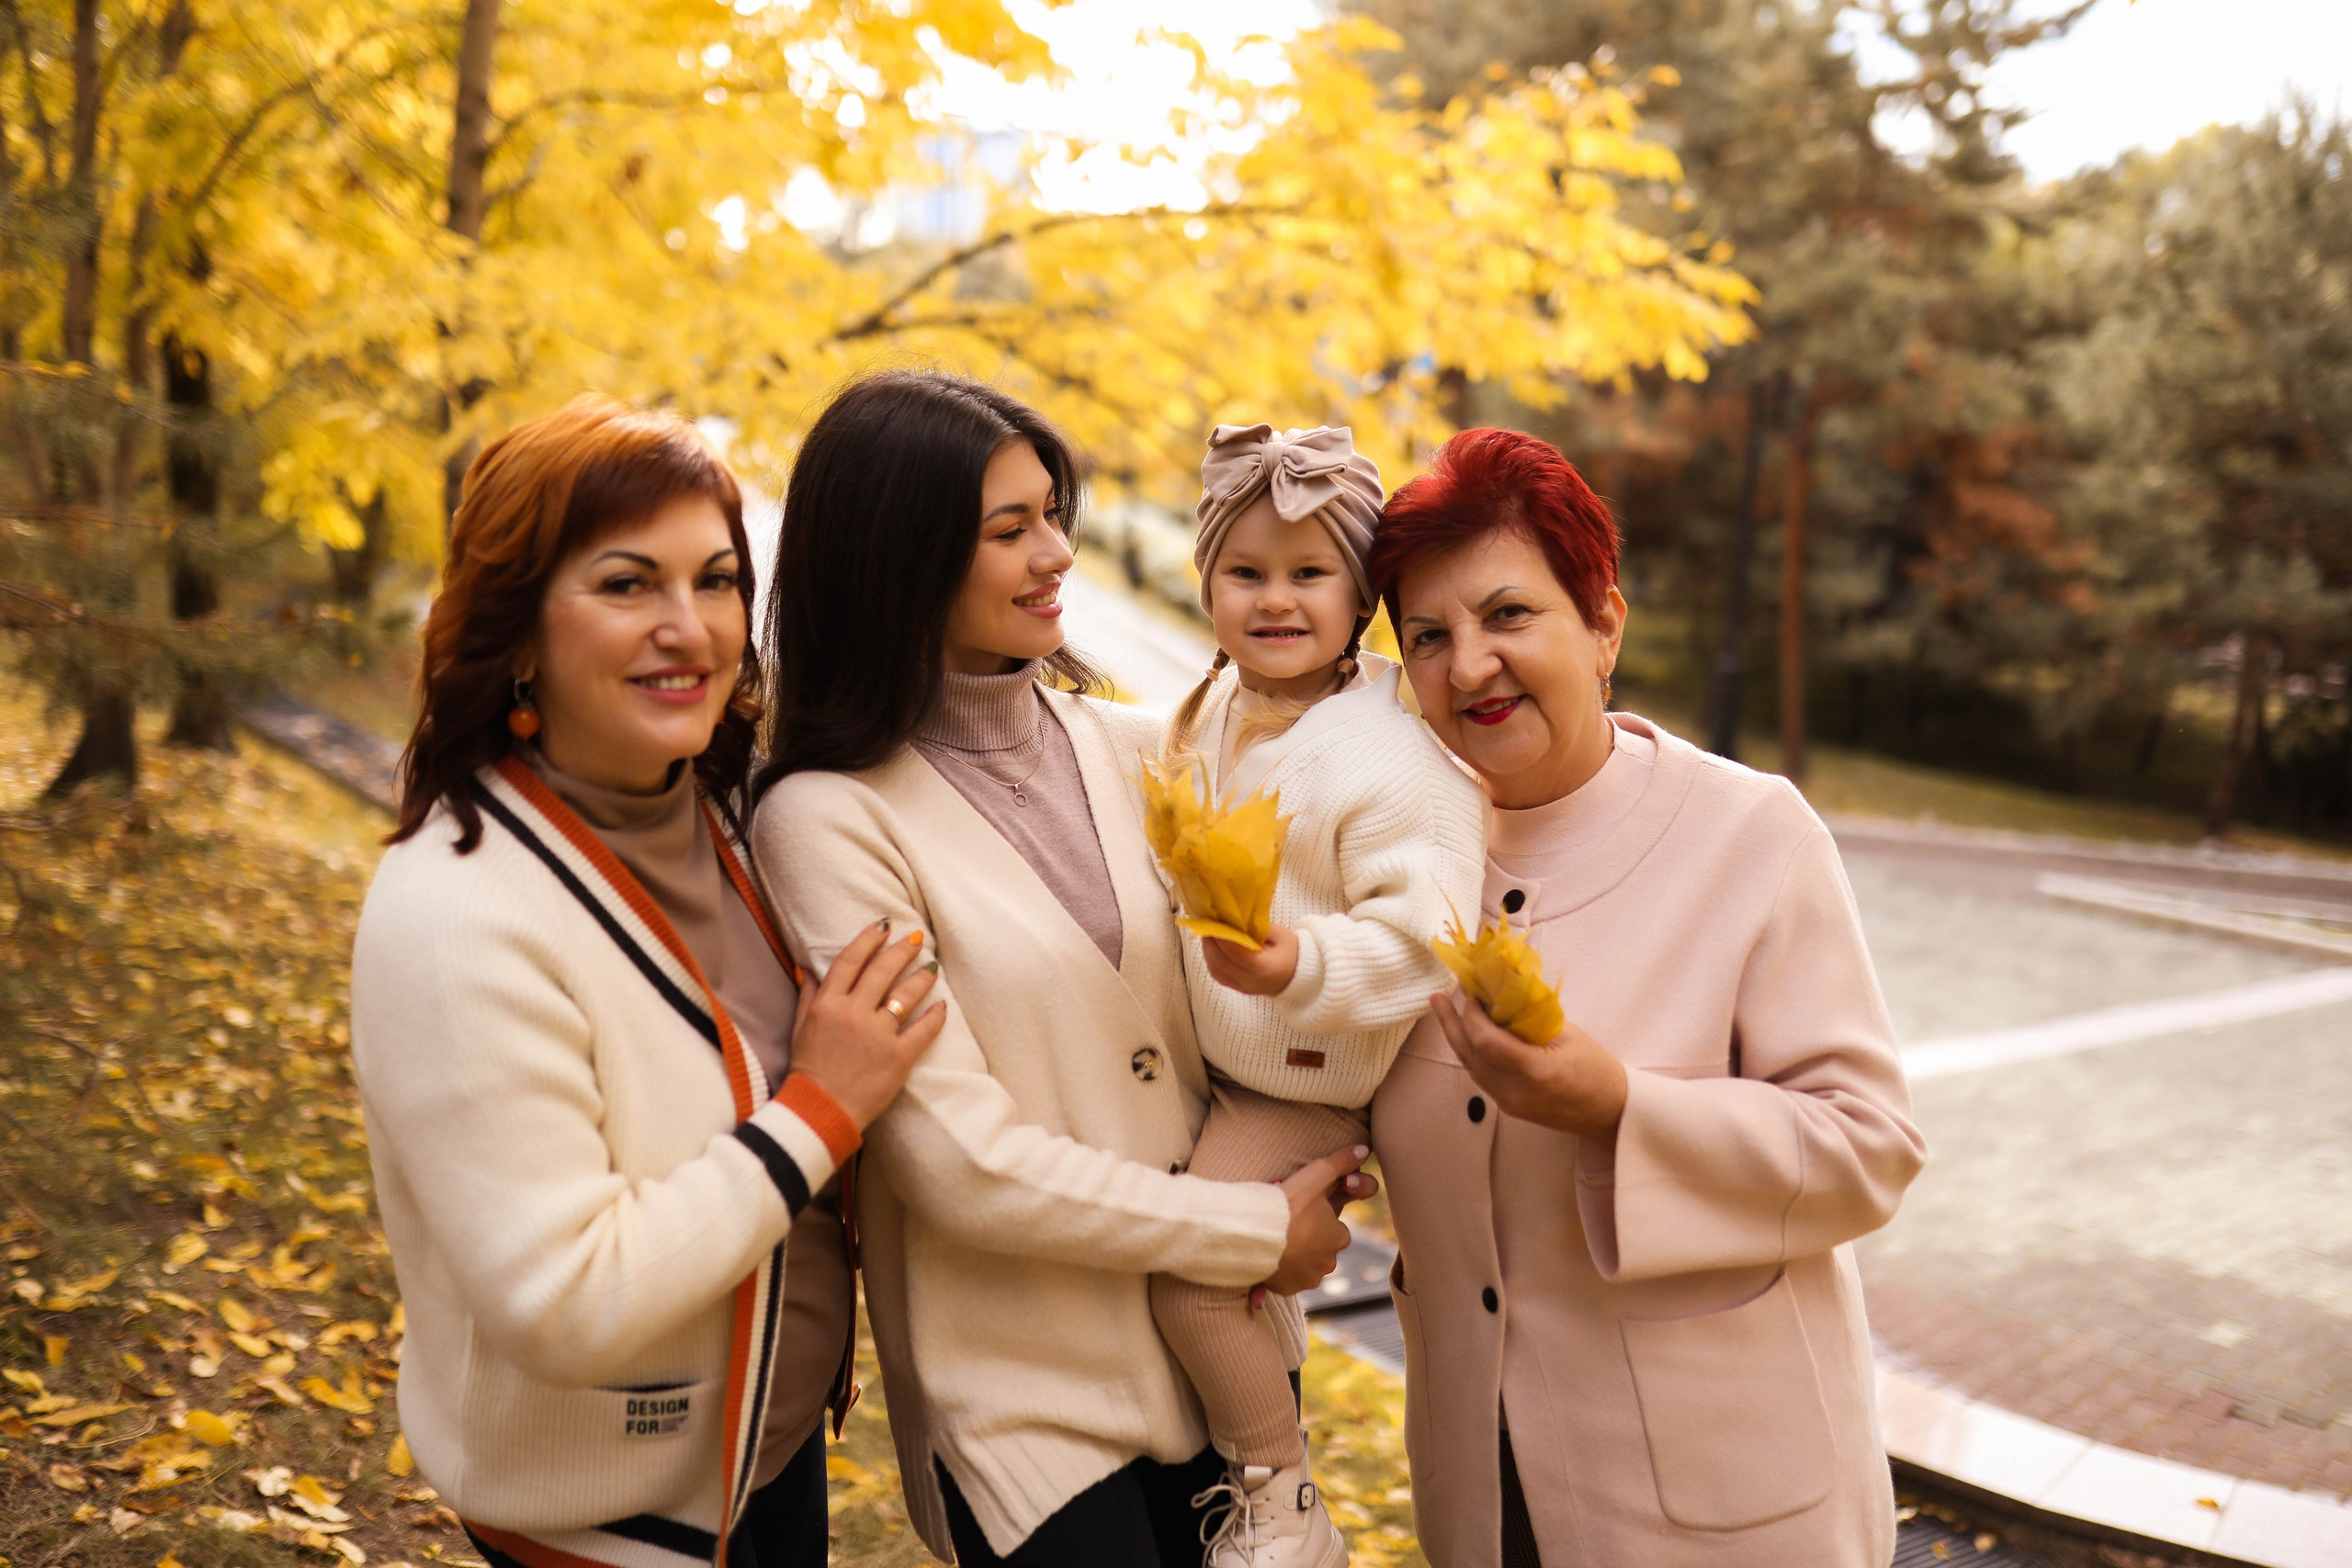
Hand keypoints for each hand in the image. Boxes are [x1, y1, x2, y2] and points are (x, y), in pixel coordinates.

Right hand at [785, 921, 945, 1129]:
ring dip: (922, 976)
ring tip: (932, 966)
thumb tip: (808, 969)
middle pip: (882, 971)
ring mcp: (878, 1035)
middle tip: (916, 937)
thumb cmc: (808, 1070)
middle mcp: (854, 1013)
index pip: (851, 960)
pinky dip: (935, 1016)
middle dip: (902, 950)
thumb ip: (808, 996)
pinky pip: (923, 1030)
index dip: (869, 939)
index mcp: (828, 1004)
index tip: (883, 925)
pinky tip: (942, 1006)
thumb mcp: (799, 1029)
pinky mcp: (898, 1057)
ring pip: (906, 995)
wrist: (820, 1110)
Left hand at [1200, 925, 1298, 996]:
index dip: (1221, 938)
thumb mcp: (1280, 935)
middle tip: (1204, 924)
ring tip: (1206, 934)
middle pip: (1221, 963)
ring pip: (1216, 971)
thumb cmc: (1291, 951)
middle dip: (1210, 942)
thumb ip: (1256, 928)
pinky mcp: (1239, 989)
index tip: (1213, 922)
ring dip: (1208, 951)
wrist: (1298, 975)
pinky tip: (1210, 947)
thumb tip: (1232, 919)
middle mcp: (1251, 981)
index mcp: (1264, 968)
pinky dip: (1211, 960)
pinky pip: (1219, 976)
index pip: (1235, 953)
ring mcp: (1244, 988)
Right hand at [1257, 1144, 1377, 1296]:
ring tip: (1276, 1240)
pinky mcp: (1287, 1289)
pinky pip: (1286, 1280)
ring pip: (1304, 1266)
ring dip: (1294, 1257)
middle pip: (1321, 1249)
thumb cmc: (1286, 1204)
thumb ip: (1340, 1162)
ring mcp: (1307, 1278)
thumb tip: (1363, 1148)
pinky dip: (1279, 1272)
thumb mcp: (1314, 1175)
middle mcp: (1328, 1262)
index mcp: (1338, 1237)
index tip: (1302, 1212)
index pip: (1336, 1229)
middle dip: (1308, 1240)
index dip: (1319, 1219)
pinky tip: (1266, 1258)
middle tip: (1287, 1225)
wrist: (1253, 1235)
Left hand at [1429, 992, 1627, 1144]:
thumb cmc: (1597, 1069)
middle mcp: (1516, 1092)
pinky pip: (1481, 1077)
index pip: (1486, 1042)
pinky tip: (1466, 1035)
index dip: (1472, 1016)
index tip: (1472, 993)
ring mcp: (1510, 1104)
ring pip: (1470, 1068)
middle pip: (1469, 1056)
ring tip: (1444, 1012)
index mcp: (1535, 1072)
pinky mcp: (1509, 1108)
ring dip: (1457, 1038)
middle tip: (1437, 998)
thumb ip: (1531, 1016)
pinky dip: (1471, 1053)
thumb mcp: (1568, 1034)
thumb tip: (1502, 990)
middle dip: (1451, 1024)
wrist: (1610, 1112)